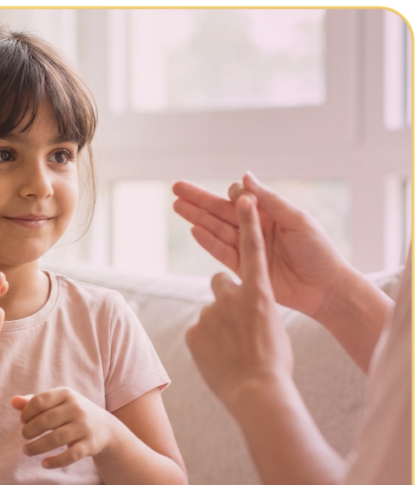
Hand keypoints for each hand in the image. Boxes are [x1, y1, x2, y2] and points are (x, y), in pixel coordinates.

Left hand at [11, 387, 116, 468]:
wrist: (104, 427)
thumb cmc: (71, 412)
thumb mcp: (57, 403)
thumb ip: (34, 402)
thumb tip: (13, 401)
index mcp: (66, 394)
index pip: (40, 401)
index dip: (26, 412)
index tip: (23, 421)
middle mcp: (77, 408)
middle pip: (46, 420)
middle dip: (30, 430)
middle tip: (24, 436)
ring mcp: (84, 427)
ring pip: (56, 439)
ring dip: (37, 447)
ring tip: (26, 450)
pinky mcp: (90, 445)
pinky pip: (70, 455)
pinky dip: (55, 462)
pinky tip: (44, 464)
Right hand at [173, 172, 346, 319]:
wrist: (325, 289)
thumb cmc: (318, 251)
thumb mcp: (297, 220)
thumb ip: (270, 200)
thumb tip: (244, 177)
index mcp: (270, 213)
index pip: (242, 197)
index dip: (234, 192)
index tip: (237, 194)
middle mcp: (255, 228)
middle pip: (221, 210)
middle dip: (199, 199)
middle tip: (176, 187)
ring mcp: (248, 248)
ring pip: (216, 228)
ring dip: (197, 217)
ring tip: (177, 205)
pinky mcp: (243, 268)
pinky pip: (221, 252)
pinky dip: (207, 241)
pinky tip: (193, 230)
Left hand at [185, 195, 293, 409]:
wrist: (258, 393)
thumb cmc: (275, 363)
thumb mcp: (274, 328)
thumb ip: (256, 309)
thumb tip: (244, 309)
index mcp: (260, 292)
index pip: (252, 249)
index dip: (247, 221)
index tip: (243, 195)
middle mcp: (231, 296)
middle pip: (220, 282)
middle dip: (225, 296)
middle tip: (237, 323)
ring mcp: (209, 313)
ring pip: (210, 313)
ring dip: (218, 327)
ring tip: (232, 352)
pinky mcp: (192, 331)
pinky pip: (198, 333)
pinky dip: (207, 344)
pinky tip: (219, 360)